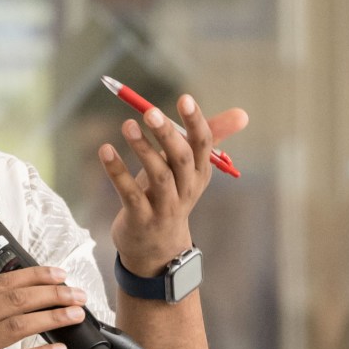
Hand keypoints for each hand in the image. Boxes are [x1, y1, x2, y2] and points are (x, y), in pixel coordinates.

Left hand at [99, 94, 249, 274]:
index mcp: (199, 173)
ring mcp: (165, 206)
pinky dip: (117, 171)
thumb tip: (243, 114)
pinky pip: (130, 193)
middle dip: (167, 134)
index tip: (185, 98)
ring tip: (127, 125)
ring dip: (142, 149)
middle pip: (180, 159)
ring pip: (158, 175)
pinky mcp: (141, 218)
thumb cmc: (171, 196)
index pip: (202, 144)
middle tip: (149, 111)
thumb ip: (209, 137)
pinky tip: (105, 150)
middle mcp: (186, 189)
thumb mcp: (189, 169)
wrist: (157, 249)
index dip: (195, 121)